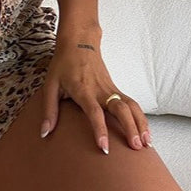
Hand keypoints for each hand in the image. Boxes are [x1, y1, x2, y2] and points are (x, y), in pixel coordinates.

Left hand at [39, 36, 151, 153]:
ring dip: (140, 124)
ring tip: (146, 144)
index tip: (104, 147)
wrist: (79, 42)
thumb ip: (49, 111)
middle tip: (135, 148)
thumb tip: (44, 133)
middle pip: (121, 109)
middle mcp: (100, 90)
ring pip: (131, 106)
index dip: (99, 130)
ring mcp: (111, 89)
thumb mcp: (50, 86)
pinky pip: (132, 104)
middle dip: (130, 128)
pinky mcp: (116, 88)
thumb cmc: (63, 64)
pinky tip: (145, 134)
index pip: (94, 112)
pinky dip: (141, 118)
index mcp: (83, 90)